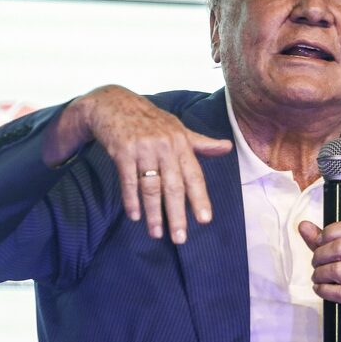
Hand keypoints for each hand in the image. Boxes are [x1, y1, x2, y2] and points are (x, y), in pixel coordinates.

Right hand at [43, 85, 231, 242]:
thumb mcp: (177, 128)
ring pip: (150, 186)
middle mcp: (165, 145)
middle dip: (177, 214)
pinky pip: (128, 180)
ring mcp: (143, 148)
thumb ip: (201, 143)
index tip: (205, 220)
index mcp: (181, 142)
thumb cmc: (149, 120)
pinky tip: (135, 216)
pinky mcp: (122, 150)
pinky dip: (131, 200)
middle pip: (173, 186)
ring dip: (153, 213)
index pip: (194, 175)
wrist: (113, 104)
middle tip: (180, 238)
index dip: (200, 198)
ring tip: (156, 233)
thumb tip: (228, 147)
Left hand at [298, 219, 340, 341]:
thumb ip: (324, 243)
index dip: (331, 231)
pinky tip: (321, 290)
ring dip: (320, 274)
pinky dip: (323, 290)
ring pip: (338, 269)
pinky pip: (338, 291)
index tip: (320, 242)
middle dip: (320, 255)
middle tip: (316, 264)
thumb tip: (303, 225)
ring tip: (318, 278)